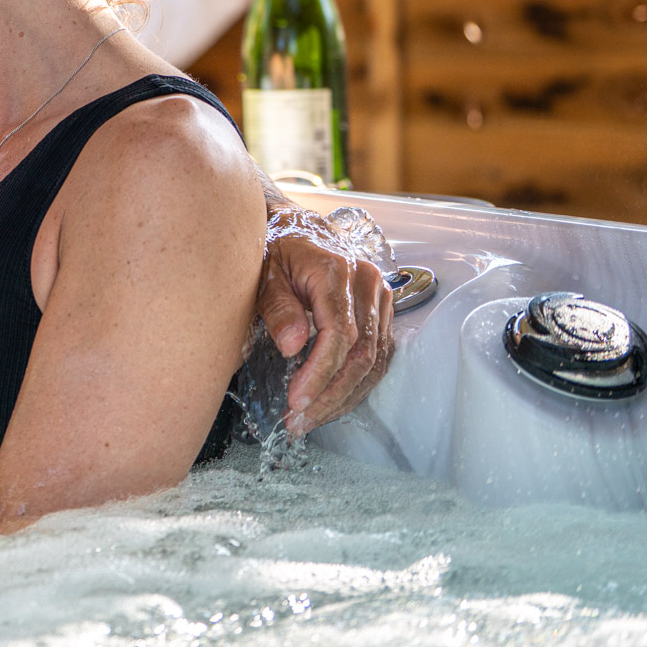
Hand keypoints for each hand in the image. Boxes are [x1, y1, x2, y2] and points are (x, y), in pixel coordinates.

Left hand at [255, 206, 393, 434]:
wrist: (295, 225)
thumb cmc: (276, 247)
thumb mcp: (264, 272)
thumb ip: (277, 308)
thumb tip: (292, 347)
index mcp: (337, 271)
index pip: (339, 335)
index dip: (319, 374)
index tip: (297, 401)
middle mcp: (367, 283)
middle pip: (362, 354)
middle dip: (331, 395)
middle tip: (300, 421)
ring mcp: (380, 296)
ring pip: (375, 360)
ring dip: (345, 396)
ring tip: (311, 419)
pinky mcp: (382, 309)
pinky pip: (378, 355)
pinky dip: (356, 383)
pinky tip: (332, 400)